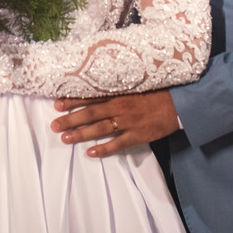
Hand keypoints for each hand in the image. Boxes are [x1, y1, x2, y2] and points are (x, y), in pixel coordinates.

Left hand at [50, 91, 180, 157]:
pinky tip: (90, 153)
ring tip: (65, 138)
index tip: (57, 104)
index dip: (73, 100)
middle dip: (70, 119)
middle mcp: (120, 106)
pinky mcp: (138, 135)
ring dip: (81, 134)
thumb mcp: (136, 81)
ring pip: (100, 129)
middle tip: (54, 125)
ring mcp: (128, 122)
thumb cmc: (157, 90)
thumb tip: (100, 80)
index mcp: (119, 92)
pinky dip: (104, 149)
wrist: (179, 103)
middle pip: (90, 113)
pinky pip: (118, 144)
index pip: (91, 95)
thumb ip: (119, 84)